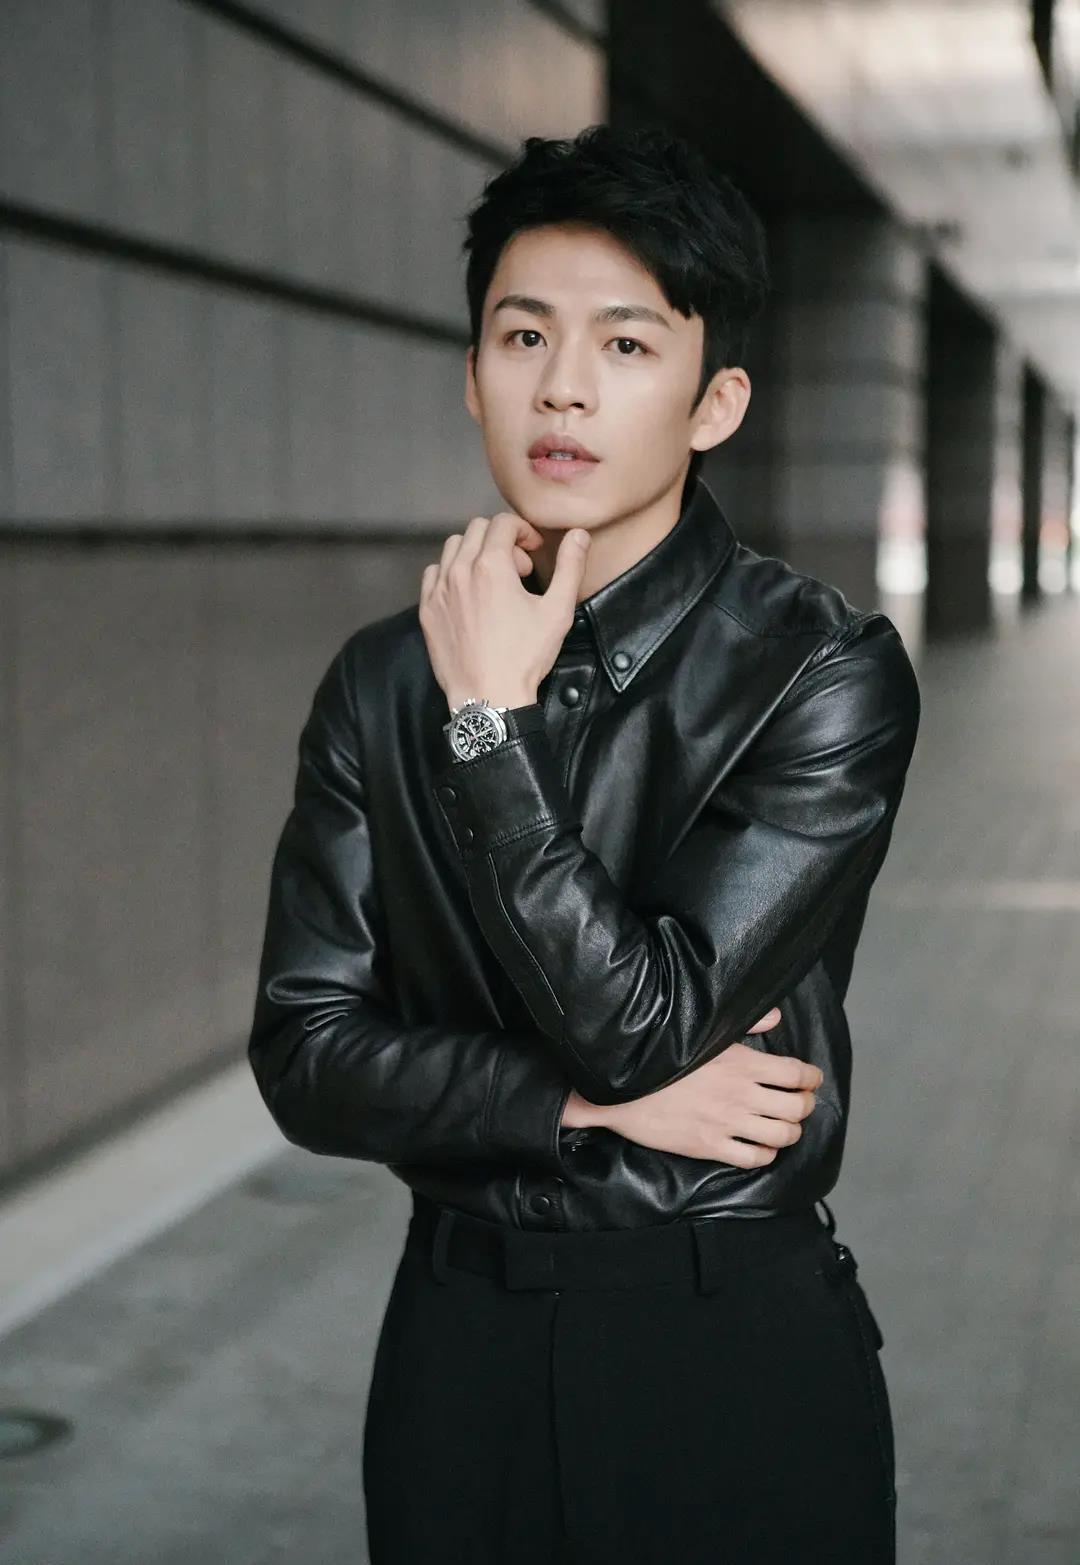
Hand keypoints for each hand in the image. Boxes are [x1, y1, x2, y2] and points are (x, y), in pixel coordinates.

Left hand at [418, 512, 590, 710]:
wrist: (489, 697)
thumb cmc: (525, 657)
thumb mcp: (557, 611)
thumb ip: (570, 567)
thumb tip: (579, 534)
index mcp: (491, 566)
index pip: (503, 523)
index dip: (523, 530)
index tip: (534, 550)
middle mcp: (460, 571)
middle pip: (477, 529)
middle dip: (502, 540)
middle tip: (519, 569)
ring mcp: (439, 590)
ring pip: (452, 547)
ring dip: (475, 552)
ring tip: (493, 578)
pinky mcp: (428, 609)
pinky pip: (433, 573)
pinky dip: (451, 572)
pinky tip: (468, 592)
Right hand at [562, 1007, 823, 1167]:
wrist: (623, 1089)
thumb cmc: (663, 1057)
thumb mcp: (706, 1033)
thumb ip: (746, 1024)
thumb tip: (776, 1016)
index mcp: (742, 1062)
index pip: (797, 1073)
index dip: (812, 1078)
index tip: (811, 1079)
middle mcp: (741, 1093)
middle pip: (797, 1107)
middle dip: (804, 1106)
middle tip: (798, 1103)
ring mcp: (728, 1122)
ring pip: (783, 1135)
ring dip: (788, 1132)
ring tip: (782, 1126)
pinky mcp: (712, 1146)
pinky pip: (755, 1158)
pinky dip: (765, 1154)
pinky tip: (758, 1146)